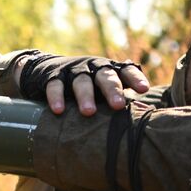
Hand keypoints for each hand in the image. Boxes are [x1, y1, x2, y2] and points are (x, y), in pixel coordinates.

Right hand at [17, 53, 149, 115]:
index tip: (144, 89)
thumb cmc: (85, 86)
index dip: (135, 79)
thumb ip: (117, 100)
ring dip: (85, 96)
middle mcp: (93, 67)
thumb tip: (140, 123)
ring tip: (89, 112)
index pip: (125, 71)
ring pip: (81, 81)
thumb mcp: (101, 89)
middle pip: (105, 76)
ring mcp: (73, 71)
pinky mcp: (53, 76)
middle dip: (112, 90)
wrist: (46, 69)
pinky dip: (56, 97)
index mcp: (109, 70)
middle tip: (118, 105)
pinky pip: (55, 86)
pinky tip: (58, 110)